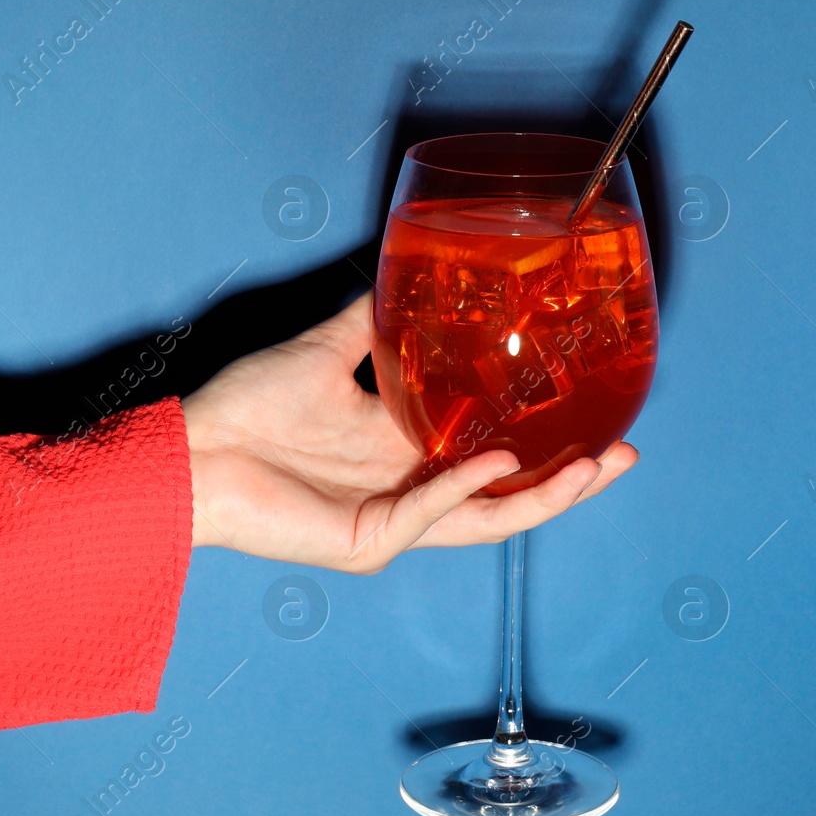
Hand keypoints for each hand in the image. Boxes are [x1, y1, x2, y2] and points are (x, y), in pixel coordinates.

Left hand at [181, 294, 637, 572]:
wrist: (190, 450)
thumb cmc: (247, 407)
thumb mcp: (326, 349)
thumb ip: (371, 320)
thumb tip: (408, 273)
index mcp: (406, 454)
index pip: (493, 458)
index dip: (546, 445)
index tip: (598, 420)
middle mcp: (409, 491)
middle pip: (508, 497)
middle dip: (571, 481)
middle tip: (624, 455)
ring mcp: (393, 522)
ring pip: (486, 518)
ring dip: (543, 496)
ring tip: (595, 467)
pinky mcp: (368, 542)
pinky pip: (430, 516)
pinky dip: (465, 490)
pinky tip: (498, 463)